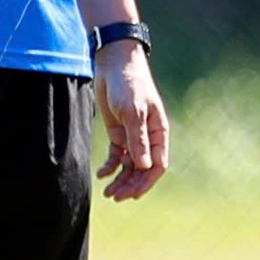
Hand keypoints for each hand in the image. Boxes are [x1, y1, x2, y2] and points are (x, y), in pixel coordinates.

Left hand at [92, 42, 169, 200]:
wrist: (114, 63)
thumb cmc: (129, 84)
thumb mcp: (133, 112)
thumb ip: (138, 139)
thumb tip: (144, 167)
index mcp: (158, 132)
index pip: (158, 164)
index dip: (146, 181)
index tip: (132, 194)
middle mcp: (148, 137)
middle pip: (142, 169)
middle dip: (130, 185)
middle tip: (115, 197)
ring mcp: (132, 135)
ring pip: (129, 166)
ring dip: (121, 180)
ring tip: (108, 193)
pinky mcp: (118, 132)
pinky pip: (117, 156)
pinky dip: (111, 167)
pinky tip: (101, 174)